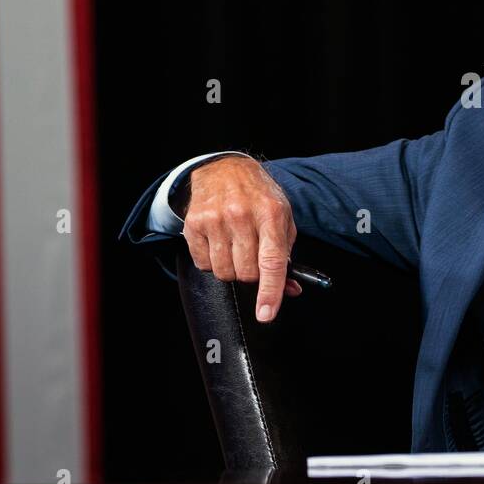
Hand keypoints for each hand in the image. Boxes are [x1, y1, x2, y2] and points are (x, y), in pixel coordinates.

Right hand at [180, 156, 299, 321]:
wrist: (225, 169)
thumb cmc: (259, 196)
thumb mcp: (282, 218)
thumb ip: (286, 255)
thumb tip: (289, 290)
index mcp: (271, 214)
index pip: (272, 262)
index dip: (270, 292)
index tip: (266, 314)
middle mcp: (241, 215)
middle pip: (247, 272)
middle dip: (253, 274)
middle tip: (253, 256)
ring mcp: (215, 219)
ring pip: (224, 272)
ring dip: (233, 269)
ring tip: (236, 246)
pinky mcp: (194, 223)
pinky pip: (203, 264)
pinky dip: (213, 262)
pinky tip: (219, 242)